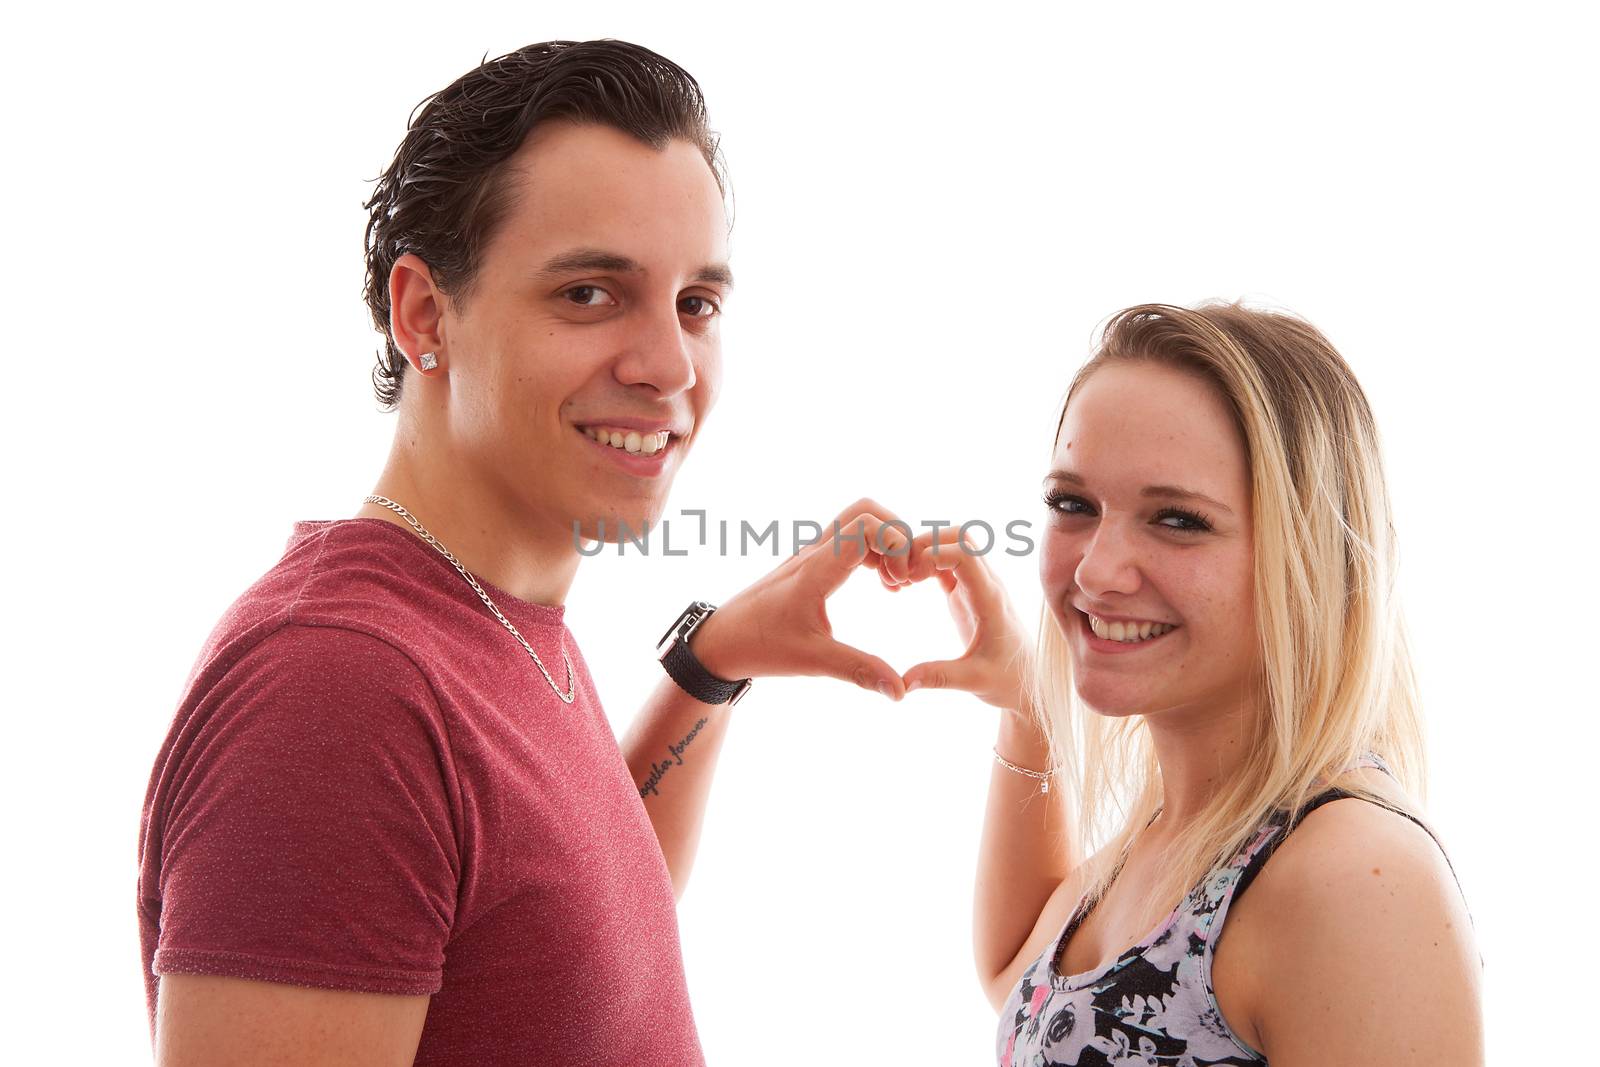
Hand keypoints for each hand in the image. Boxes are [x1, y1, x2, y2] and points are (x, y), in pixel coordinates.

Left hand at [688, 498, 914, 698]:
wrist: (720, 640)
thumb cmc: (760, 646)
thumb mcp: (812, 660)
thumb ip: (859, 671)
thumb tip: (900, 691)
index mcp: (816, 569)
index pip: (864, 526)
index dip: (895, 543)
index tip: (901, 581)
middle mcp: (813, 553)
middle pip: (864, 511)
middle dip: (896, 535)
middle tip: (903, 576)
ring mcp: (810, 555)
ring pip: (856, 523)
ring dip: (885, 543)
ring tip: (895, 584)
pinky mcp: (809, 564)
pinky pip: (848, 540)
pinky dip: (872, 552)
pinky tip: (880, 584)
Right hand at [899, 526, 1032, 714]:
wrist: (1027, 683)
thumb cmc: (1007, 680)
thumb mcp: (973, 681)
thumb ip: (938, 677)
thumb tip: (902, 683)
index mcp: (990, 599)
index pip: (966, 554)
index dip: (934, 553)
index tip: (910, 576)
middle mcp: (986, 584)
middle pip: (959, 536)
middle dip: (925, 543)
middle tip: (900, 571)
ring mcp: (976, 585)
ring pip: (952, 543)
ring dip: (923, 550)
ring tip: (900, 579)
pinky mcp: (966, 591)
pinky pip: (945, 562)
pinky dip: (924, 563)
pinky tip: (907, 584)